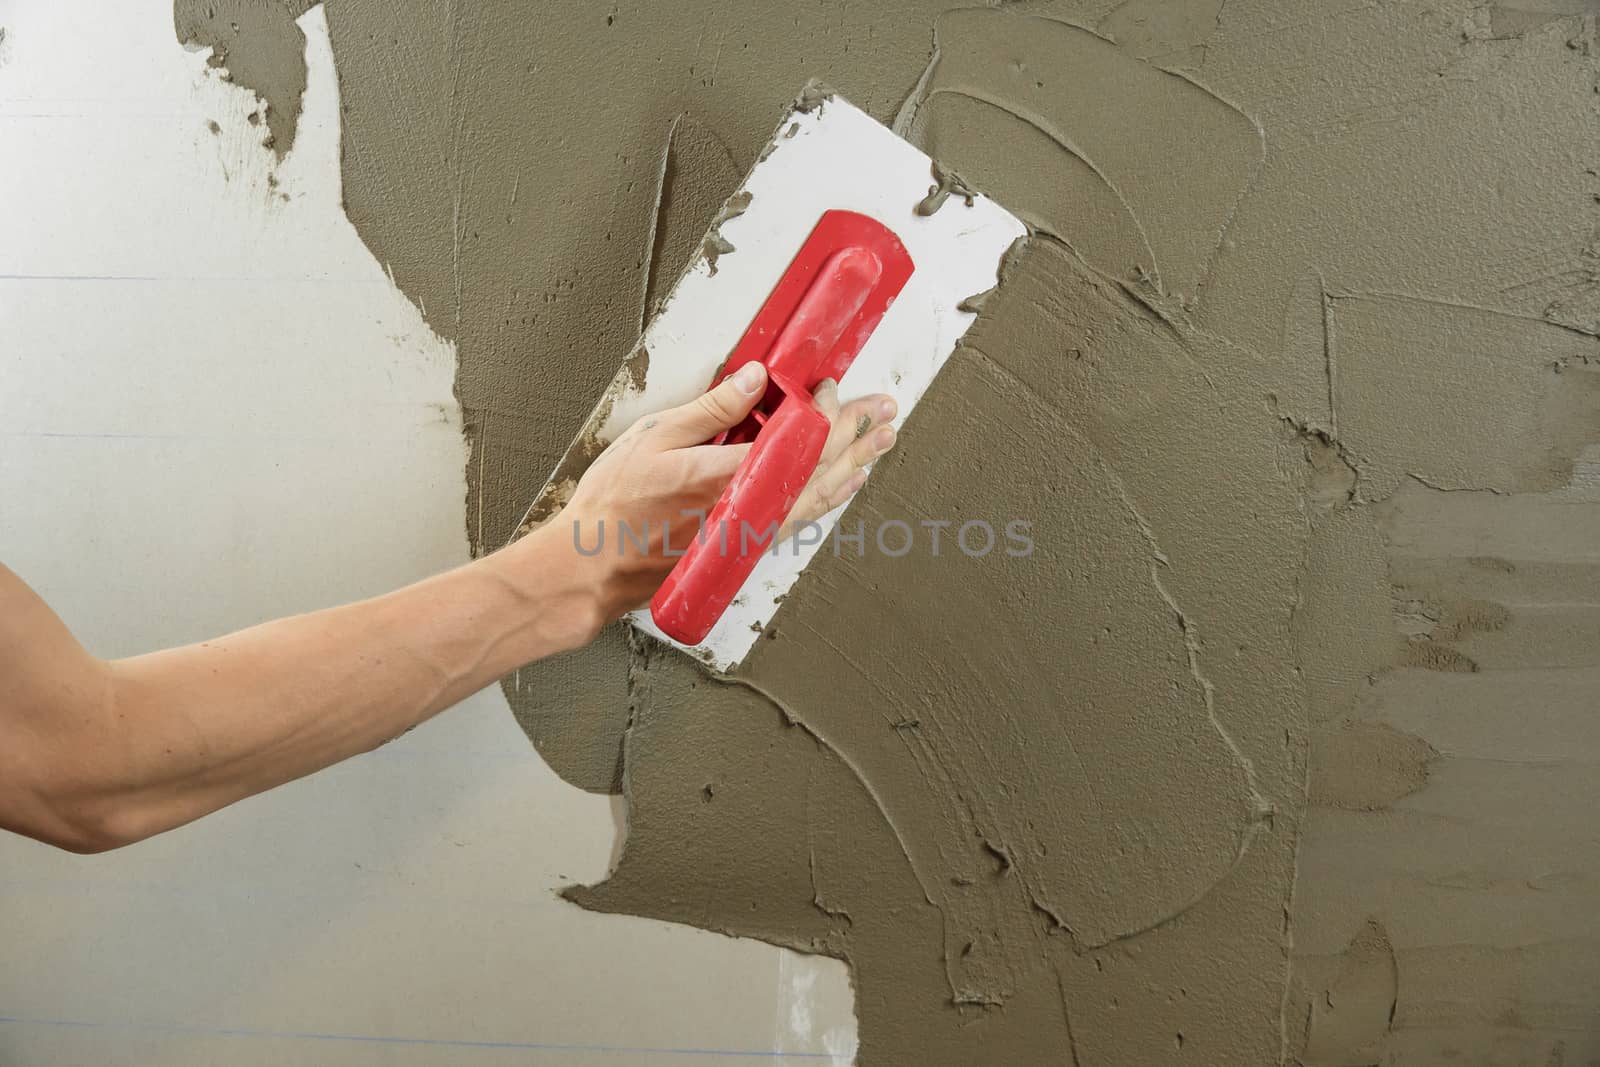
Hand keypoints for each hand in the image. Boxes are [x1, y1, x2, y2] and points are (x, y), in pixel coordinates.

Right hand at [552, 363, 898, 624]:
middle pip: (821, 469)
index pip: (799, 440)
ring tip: (879, 447)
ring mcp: (751, 532)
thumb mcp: (655, 438)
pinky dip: (827, 498)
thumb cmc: (614, 506)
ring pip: (818, 497)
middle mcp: (749, 509)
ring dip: (852, 467)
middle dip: (857, 437)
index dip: (825, 412)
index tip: (831, 388)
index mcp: (729, 477)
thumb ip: (712, 409)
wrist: (594, 567)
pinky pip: (801, 520)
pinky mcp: (745, 547)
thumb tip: (755, 380)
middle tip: (885, 414)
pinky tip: (840, 486)